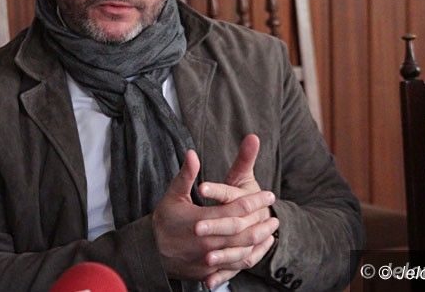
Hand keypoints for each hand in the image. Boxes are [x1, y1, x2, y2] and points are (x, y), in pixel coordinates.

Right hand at [152, 149, 276, 281]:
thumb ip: (186, 175)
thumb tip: (192, 153)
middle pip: (244, 232)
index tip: (269, 194)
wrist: (149, 252)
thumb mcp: (173, 195)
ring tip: (271, 232)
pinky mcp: (208, 271)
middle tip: (275, 214)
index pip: (236, 209)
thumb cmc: (163, 221)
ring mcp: (209, 258)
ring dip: (259, 241)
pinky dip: (248, 257)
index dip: (255, 201)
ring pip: (242, 251)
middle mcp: (208, 241)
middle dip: (262, 221)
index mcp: (202, 220)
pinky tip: (256, 250)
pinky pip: (233, 266)